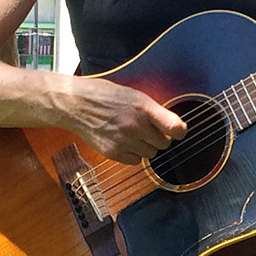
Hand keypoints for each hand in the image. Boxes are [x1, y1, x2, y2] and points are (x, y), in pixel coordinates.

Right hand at [63, 77, 184, 163]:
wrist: (76, 104)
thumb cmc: (103, 95)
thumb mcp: (133, 93)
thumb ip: (153, 110)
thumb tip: (174, 125)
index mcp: (142, 106)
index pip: (174, 127)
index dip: (179, 131)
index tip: (177, 131)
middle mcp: (135, 124)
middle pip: (164, 144)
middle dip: (159, 138)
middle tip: (147, 129)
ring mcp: (124, 140)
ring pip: (151, 154)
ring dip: (146, 147)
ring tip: (133, 134)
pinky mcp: (113, 152)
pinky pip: (136, 161)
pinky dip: (133, 155)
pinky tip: (124, 142)